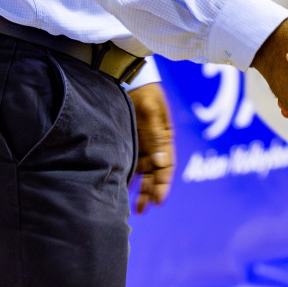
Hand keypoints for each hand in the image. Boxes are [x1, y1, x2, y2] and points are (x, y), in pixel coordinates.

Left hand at [129, 83, 174, 213]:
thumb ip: (155, 136)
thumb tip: (161, 162)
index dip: (164, 184)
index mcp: (165, 138)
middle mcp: (155, 145)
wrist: (126, 78)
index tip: (158, 200)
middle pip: (155, 173)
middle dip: (151, 192)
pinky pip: (130, 164)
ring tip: (136, 207)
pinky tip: (120, 189)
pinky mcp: (129, 142)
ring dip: (141, 189)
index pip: (167, 166)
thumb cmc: (144, 92)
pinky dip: (128, 177)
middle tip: (143, 209)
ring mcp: (142, 144)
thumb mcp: (151, 111)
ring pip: (144, 172)